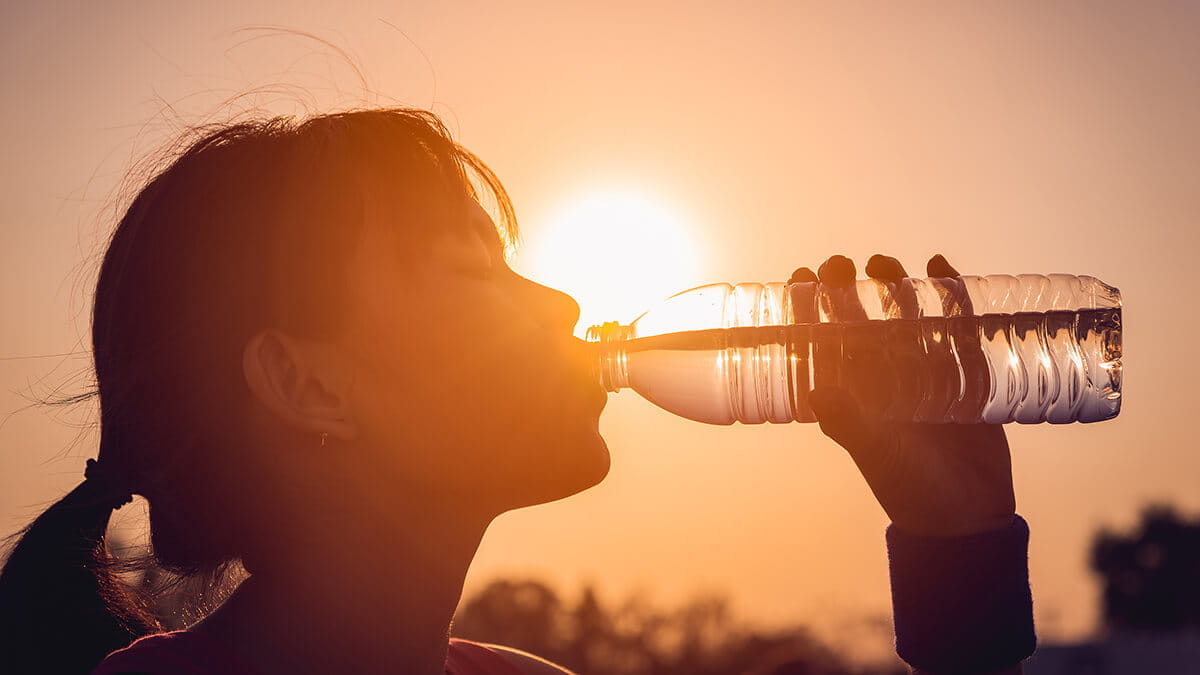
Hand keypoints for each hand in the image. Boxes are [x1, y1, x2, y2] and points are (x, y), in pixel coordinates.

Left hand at [791, 254, 1015, 536]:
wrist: (967, 515)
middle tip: (838, 263)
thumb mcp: (876, 454)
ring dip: (892, 284)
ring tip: (882, 262)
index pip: (821, 341)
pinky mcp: (964, 370)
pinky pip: (955, 324)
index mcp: (851, 394)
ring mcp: (922, 370)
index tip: (799, 276)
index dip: (807, 308)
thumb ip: (850, 423)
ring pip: (903, 314)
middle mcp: (882, 377)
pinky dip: (950, 294)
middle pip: (860, 318)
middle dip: (846, 287)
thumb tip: (818, 391)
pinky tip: (940, 266)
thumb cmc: (910, 488)